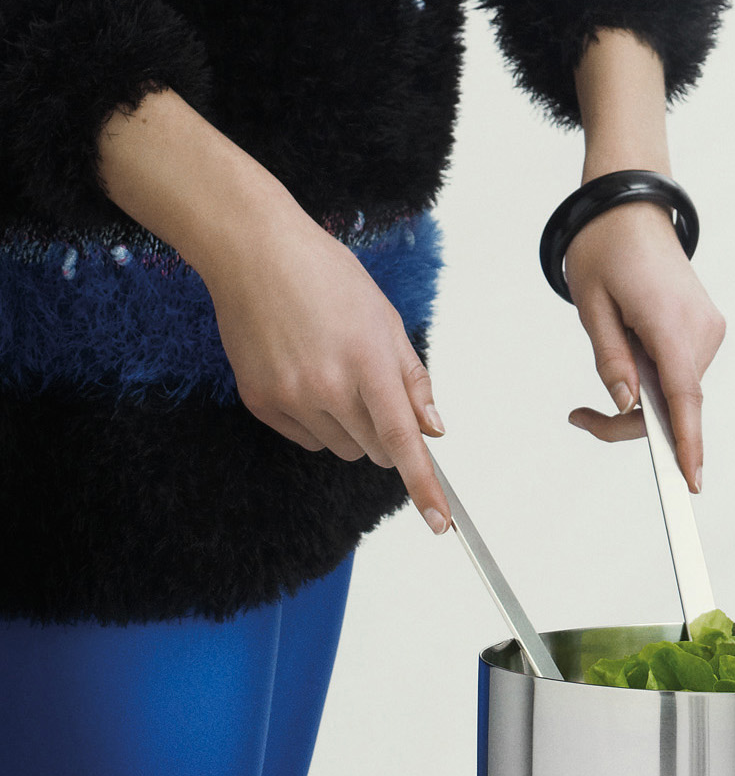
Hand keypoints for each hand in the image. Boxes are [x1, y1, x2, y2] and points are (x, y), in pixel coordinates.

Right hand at [203, 197, 450, 531]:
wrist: (253, 253)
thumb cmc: (324, 276)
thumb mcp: (384, 318)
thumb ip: (412, 378)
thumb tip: (433, 428)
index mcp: (368, 363)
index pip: (404, 441)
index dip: (424, 486)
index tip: (440, 522)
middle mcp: (327, 387)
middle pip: (376, 449)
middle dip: (387, 432)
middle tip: (373, 388)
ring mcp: (290, 397)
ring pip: (342, 448)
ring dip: (352, 428)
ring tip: (335, 373)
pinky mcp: (261, 402)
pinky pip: (306, 438)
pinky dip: (317, 422)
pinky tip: (306, 377)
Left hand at [564, 199, 724, 490]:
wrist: (632, 206)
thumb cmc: (605, 248)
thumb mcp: (592, 306)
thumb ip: (610, 359)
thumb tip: (627, 405)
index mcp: (671, 322)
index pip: (683, 397)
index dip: (686, 443)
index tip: (691, 482)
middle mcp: (701, 329)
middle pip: (675, 402)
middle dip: (632, 420)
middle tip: (579, 417)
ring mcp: (708, 330)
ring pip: (678, 390)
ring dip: (643, 396)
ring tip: (607, 355)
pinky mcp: (705, 329)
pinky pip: (681, 371)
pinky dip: (656, 378)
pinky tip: (631, 350)